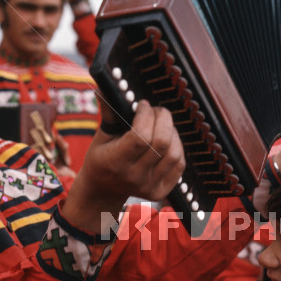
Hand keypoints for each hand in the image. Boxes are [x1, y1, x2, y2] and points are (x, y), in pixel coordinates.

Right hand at [61, 100, 184, 232]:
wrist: (103, 190)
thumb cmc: (102, 157)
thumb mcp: (101, 136)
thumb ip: (109, 114)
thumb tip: (105, 88)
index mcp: (115, 162)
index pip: (140, 137)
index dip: (146, 115)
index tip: (143, 105)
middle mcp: (133, 177)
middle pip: (161, 143)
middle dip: (163, 119)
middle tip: (157, 111)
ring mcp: (149, 186)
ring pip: (174, 153)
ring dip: (172, 132)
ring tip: (162, 125)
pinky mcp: (161, 192)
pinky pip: (179, 164)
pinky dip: (177, 147)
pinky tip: (167, 141)